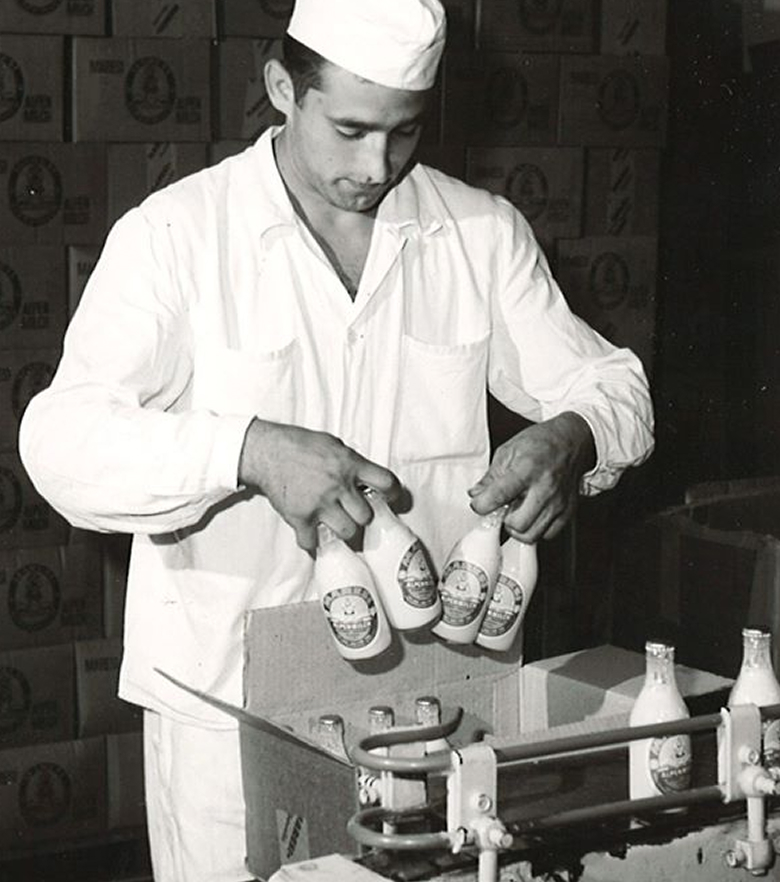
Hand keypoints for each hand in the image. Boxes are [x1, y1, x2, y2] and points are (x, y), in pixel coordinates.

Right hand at [238, 419, 400, 551]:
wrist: (266, 451)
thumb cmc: (299, 444)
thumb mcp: (333, 444)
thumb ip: (351, 462)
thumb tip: (365, 477)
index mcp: (349, 464)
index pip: (385, 482)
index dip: (393, 493)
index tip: (390, 498)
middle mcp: (338, 485)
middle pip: (366, 516)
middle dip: (361, 516)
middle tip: (353, 512)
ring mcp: (319, 503)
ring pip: (347, 532)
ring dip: (342, 530)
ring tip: (335, 523)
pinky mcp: (300, 517)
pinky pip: (312, 543)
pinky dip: (312, 542)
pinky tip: (311, 533)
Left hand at [467, 412, 595, 541]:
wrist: (570, 441)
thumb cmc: (541, 443)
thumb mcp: (508, 451)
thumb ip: (491, 476)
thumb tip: (477, 494)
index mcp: (527, 469)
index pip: (499, 496)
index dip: (482, 504)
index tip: (479, 503)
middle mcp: (545, 487)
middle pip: (518, 524)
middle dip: (504, 520)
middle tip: (503, 508)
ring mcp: (558, 502)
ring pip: (532, 534)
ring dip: (519, 527)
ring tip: (517, 511)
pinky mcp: (568, 511)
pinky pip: (548, 535)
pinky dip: (536, 529)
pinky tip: (532, 514)